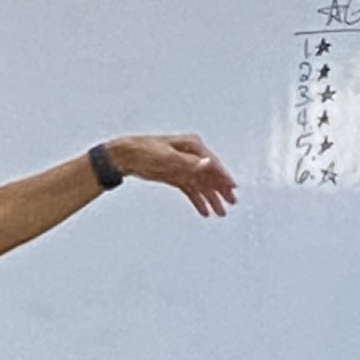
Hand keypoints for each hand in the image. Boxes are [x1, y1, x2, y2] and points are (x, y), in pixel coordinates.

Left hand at [116, 134, 238, 220]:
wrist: (126, 157)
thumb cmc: (145, 151)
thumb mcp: (168, 157)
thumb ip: (189, 163)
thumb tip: (207, 163)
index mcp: (192, 146)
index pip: (212, 164)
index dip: (223, 177)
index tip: (232, 188)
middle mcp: (191, 156)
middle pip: (210, 175)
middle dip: (220, 190)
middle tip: (231, 203)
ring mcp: (184, 167)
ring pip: (202, 185)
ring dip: (211, 198)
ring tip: (220, 212)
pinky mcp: (176, 176)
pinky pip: (191, 190)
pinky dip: (198, 200)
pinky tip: (204, 211)